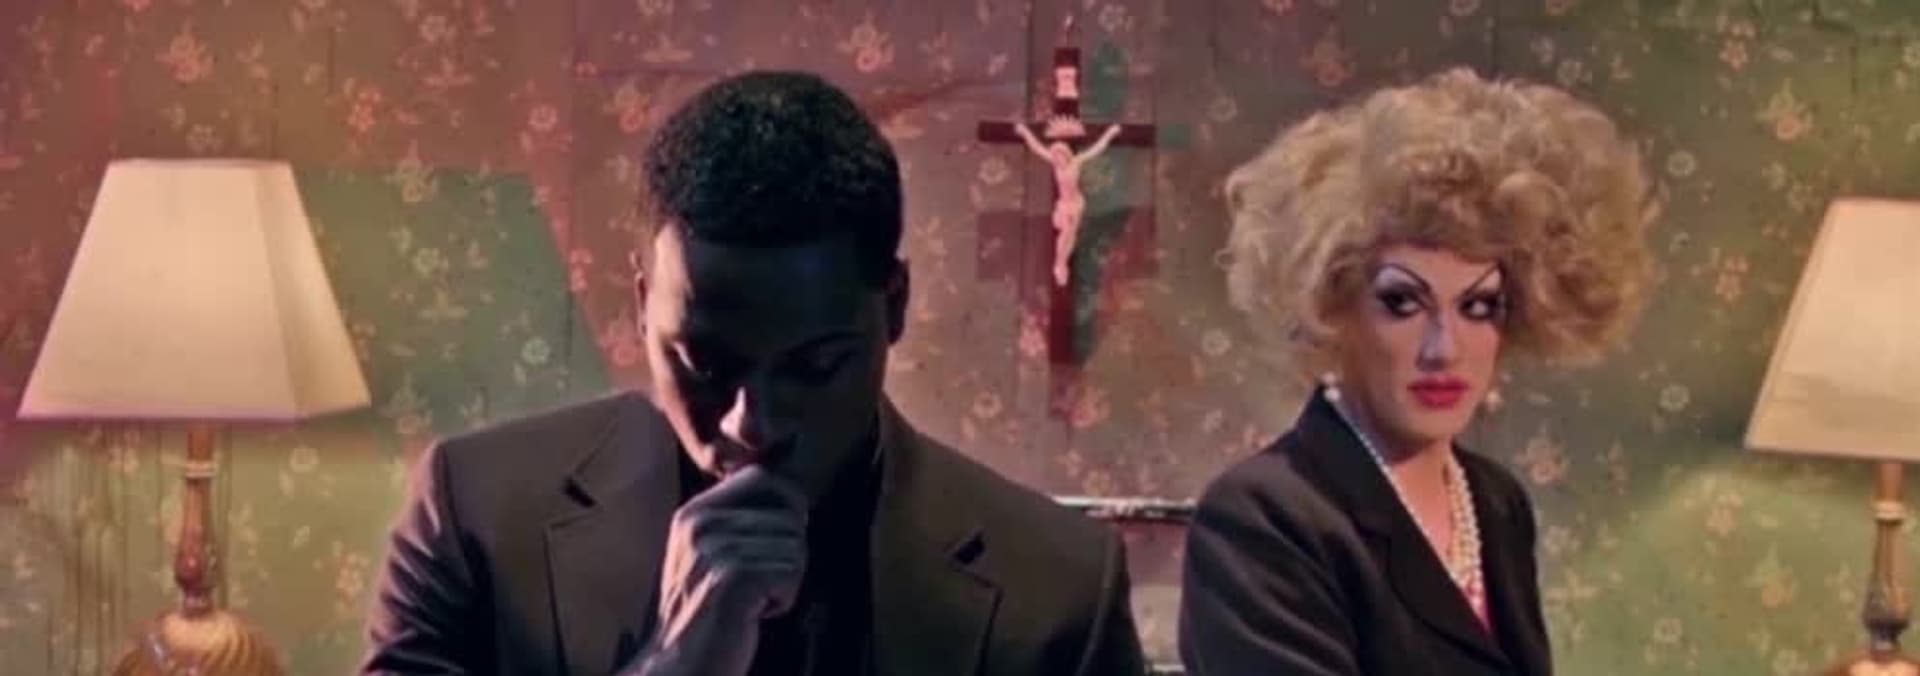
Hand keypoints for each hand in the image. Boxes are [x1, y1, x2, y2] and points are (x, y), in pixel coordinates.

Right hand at [635, 466, 808, 675]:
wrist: (679, 664)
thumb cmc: (701, 614)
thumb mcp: (705, 554)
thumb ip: (736, 521)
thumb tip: (793, 495)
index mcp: (694, 513)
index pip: (760, 475)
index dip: (787, 498)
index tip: (785, 528)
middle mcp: (703, 524)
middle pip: (789, 514)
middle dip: (788, 552)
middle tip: (758, 582)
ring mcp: (718, 549)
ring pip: (796, 546)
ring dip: (785, 579)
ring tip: (750, 600)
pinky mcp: (736, 577)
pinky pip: (793, 573)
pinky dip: (783, 600)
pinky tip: (752, 614)